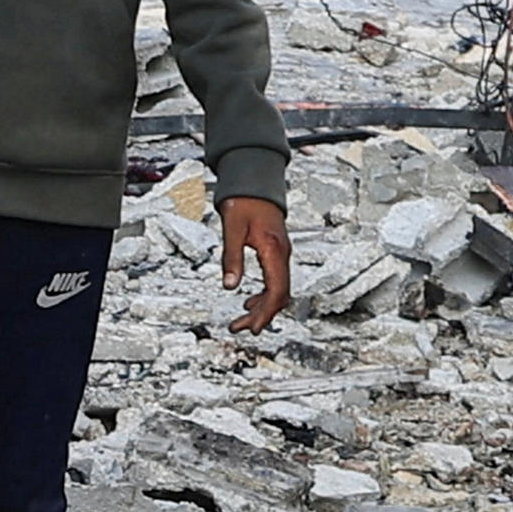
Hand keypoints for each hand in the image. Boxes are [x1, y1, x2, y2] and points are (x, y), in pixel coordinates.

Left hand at [222, 194, 293, 334]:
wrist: (255, 183)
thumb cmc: (244, 201)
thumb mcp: (232, 229)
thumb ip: (231, 258)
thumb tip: (229, 286)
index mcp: (274, 250)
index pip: (277, 290)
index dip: (266, 312)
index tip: (253, 328)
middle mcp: (282, 254)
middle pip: (279, 295)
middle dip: (262, 315)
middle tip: (240, 328)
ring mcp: (280, 254)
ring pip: (277, 289)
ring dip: (261, 307)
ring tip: (242, 321)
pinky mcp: (275, 252)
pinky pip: (274, 280)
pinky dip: (263, 294)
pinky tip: (248, 301)